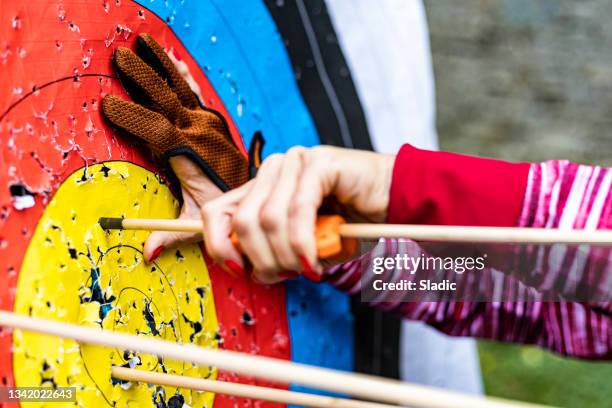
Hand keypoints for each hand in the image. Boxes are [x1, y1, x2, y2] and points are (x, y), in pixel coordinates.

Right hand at [101, 34, 260, 262]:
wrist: (256, 193)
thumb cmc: (225, 207)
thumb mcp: (197, 222)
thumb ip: (171, 234)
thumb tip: (145, 253)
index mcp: (188, 157)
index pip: (157, 132)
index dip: (134, 118)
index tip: (109, 106)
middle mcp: (198, 136)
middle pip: (167, 103)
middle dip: (144, 80)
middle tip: (122, 59)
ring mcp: (206, 126)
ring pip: (182, 92)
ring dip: (163, 69)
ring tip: (146, 46)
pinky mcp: (211, 123)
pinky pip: (195, 96)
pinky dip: (184, 78)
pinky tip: (175, 62)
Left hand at [201, 146, 394, 283]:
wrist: (394, 201)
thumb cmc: (349, 224)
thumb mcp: (302, 244)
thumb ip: (272, 250)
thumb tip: (248, 268)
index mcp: (263, 187)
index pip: (218, 211)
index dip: (219, 246)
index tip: (239, 271)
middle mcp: (274, 169)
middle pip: (244, 221)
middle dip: (262, 260)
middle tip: (284, 276)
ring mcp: (296, 162)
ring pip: (268, 219)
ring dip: (285, 256)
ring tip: (306, 269)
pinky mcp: (319, 163)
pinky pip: (299, 211)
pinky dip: (303, 244)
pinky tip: (313, 261)